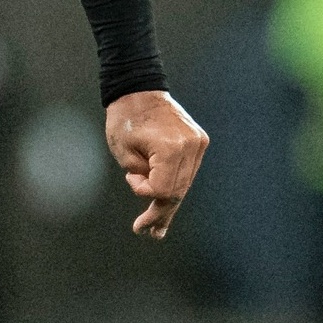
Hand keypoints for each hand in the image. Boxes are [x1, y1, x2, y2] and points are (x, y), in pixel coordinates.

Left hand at [105, 90, 207, 239]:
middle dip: (161, 212)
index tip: (130, 180)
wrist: (138, 90)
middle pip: (177, 190)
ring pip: (184, 184)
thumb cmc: (125, 120)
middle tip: (148, 232)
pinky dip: (176, 186)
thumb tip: (156, 200)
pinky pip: (186, 171)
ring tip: (157, 230)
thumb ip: (142, 180)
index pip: (163, 188)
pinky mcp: (198, 141)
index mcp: (171, 147)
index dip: (145, 193)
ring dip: (169, 204)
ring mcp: (197, 143)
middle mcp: (191, 146)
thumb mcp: (124, 153)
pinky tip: (167, 208)